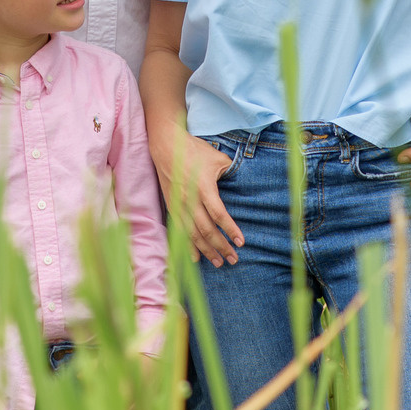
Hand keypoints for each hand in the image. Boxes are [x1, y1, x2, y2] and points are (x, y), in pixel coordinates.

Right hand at [158, 134, 240, 267]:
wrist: (166, 146)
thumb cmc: (195, 150)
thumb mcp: (218, 158)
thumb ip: (231, 173)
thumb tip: (243, 184)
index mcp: (203, 187)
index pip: (219, 214)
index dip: (230, 230)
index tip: (241, 242)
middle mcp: (189, 199)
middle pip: (206, 230)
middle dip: (221, 247)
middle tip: (234, 259)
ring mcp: (179, 204)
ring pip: (192, 234)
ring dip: (206, 251)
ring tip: (219, 263)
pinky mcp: (172, 206)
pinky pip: (180, 231)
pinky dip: (188, 245)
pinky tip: (196, 258)